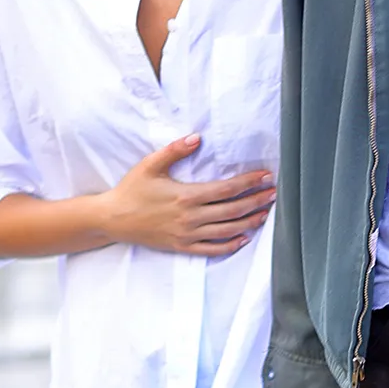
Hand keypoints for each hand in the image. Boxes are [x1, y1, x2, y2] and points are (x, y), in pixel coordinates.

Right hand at [102, 135, 275, 256]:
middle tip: (274, 194)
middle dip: (256, 201)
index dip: (249, 183)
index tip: (265, 177)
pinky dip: (230, 245)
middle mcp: (191, 217)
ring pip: (227, 231)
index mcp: (187, 196)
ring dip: (249, 222)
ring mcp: (188, 234)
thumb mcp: (151, 165)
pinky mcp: (182, 246)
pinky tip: (243, 238)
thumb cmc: (132, 190)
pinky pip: (212, 249)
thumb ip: (175, 150)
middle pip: (233, 210)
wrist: (113, 219)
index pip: (226, 189)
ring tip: (265, 214)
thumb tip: (197, 138)